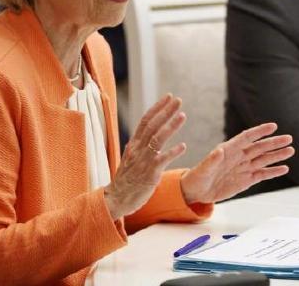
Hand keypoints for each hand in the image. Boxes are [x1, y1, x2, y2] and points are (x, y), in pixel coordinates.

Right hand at [104, 94, 186, 219]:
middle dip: (166, 111)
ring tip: (183, 115)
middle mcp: (138, 149)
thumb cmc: (124, 181)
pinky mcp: (149, 174)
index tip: (169, 97)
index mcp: (134, 144)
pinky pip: (162, 160)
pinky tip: (183, 146)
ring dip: (171, 126)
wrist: (115, 200)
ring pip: (157, 139)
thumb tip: (135, 140)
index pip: (146, 120)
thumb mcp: (128, 160)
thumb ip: (134, 149)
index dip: (158, 108)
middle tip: (178, 100)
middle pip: (153, 125)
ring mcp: (143, 161)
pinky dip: (172, 152)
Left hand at [180, 122, 293, 203]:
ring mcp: (244, 168)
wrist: (197, 191)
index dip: (260, 131)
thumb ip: (212, 160)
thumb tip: (219, 151)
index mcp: (229, 149)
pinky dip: (273, 171)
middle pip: (260, 147)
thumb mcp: (203, 169)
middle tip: (289, 138)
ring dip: (277, 155)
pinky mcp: (246, 180)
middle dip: (274, 143)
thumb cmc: (198, 177)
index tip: (273, 126)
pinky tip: (284, 168)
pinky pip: (262, 174)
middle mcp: (239, 156)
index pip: (247, 137)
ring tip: (291, 150)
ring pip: (264, 159)